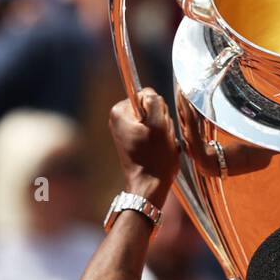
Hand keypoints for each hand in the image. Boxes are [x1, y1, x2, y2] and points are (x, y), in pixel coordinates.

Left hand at [109, 88, 178, 206]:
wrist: (149, 185)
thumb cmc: (155, 158)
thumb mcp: (159, 125)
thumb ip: (154, 101)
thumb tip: (150, 94)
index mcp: (120, 111)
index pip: (148, 94)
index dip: (159, 110)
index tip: (157, 128)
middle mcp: (118, 118)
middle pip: (150, 106)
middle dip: (160, 121)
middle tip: (160, 139)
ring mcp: (125, 129)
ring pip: (154, 119)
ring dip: (162, 131)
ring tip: (159, 146)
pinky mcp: (133, 139)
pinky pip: (152, 130)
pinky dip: (159, 139)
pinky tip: (159, 150)